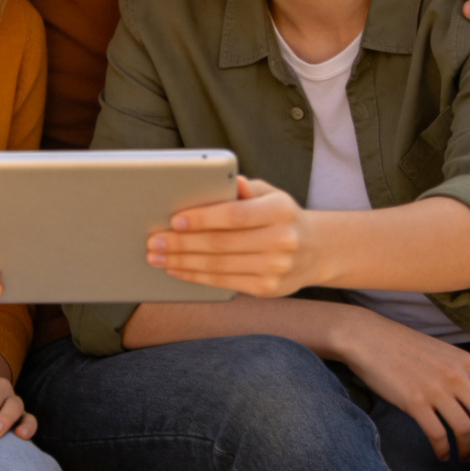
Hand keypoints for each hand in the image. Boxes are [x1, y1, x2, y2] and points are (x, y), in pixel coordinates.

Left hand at [147, 176, 315, 296]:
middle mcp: (281, 241)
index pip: (235, 215)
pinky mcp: (267, 289)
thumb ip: (245, 189)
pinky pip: (223, 283)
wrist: (315, 250)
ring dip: (182, 262)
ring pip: (218, 266)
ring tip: (157, 257)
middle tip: (154, 241)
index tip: (174, 220)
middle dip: (182, 243)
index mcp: (280, 211)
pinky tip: (176, 269)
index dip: (203, 219)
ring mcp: (275, 268)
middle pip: (221, 244)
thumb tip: (227, 181)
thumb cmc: (281, 216)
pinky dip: (195, 277)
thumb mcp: (270, 194)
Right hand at [338, 311, 469, 460]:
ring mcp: (434, 389)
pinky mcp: (414, 402)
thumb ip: (461, 370)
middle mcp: (454, 375)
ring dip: (468, 449)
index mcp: (463, 361)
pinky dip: (443, 450)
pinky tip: (441, 454)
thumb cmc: (400, 345)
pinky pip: (438, 435)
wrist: (365, 337)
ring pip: (466, 430)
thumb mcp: (440, 350)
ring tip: (463, 456)